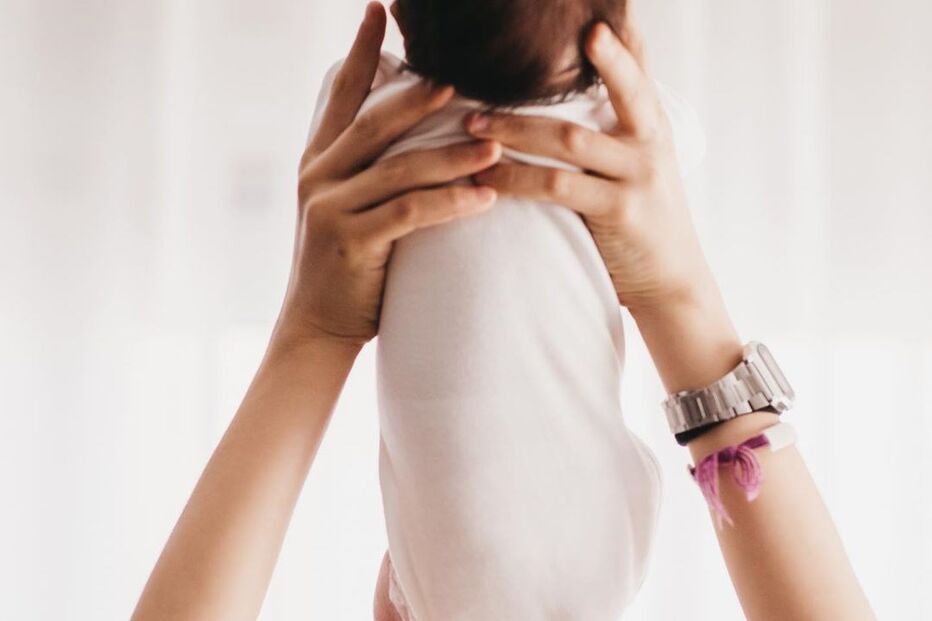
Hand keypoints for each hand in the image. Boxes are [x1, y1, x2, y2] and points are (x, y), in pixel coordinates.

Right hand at [275, 2, 501, 349]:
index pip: (341, 96)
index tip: (378, 11)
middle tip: (461, 78)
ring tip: (496, 145)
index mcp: (319, 161)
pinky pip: (409, 213)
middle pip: (374, 124)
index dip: (361, 53)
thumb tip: (415, 137)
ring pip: (400, 169)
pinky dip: (450, 203)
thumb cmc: (347, 264)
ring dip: (452, 155)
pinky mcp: (351, 243)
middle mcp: (319, 177)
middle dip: (418, 97)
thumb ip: (369, 171)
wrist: (316, 325)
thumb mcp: (349, 207)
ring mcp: (331, 209)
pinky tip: (485, 197)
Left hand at [464, 14, 713, 314]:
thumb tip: (562, 105)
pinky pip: (558, 188)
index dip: (623, 36)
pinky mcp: (620, 212)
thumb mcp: (636, 168)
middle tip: (528, 37)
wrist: (672, 283)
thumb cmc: (640, 220)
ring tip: (471, 123)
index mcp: (653, 126)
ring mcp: (639, 177)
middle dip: (589, 59)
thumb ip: (611, 133)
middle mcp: (652, 143)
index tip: (604, 7)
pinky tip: (486, 178)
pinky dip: (516, 182)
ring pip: (570, 140)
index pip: (641, 67)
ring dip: (515, 130)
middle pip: (623, 86)